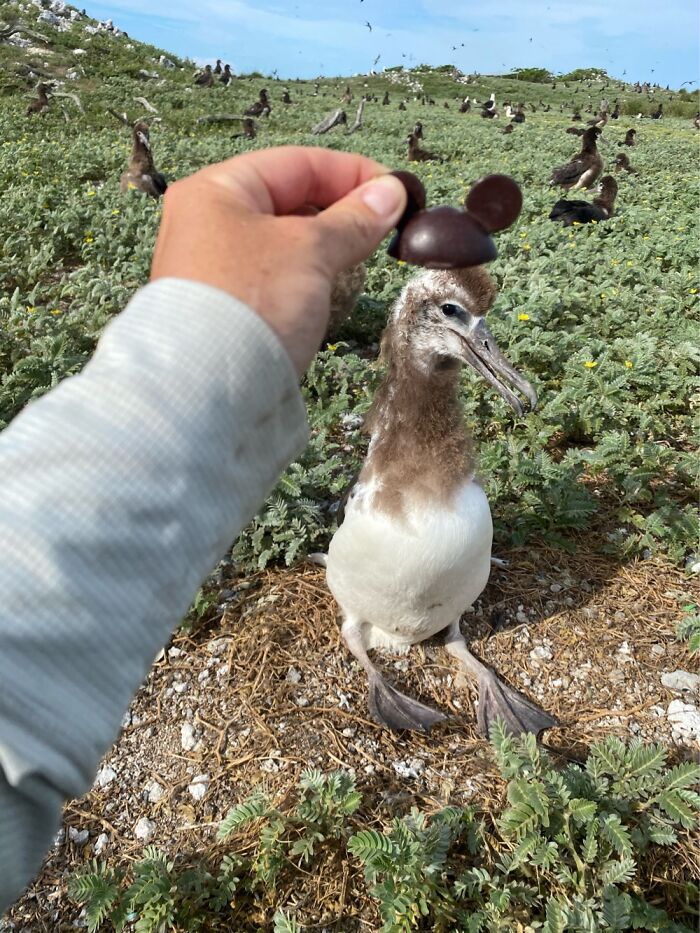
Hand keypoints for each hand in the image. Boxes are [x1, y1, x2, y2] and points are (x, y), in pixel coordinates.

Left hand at [150, 146, 406, 375]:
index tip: (396, 193)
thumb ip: (353, 220)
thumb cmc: (253, 302)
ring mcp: (212, 269)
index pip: (297, 164)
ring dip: (325, 250)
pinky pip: (273, 279)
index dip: (353, 174)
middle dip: (340, 214)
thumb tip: (391, 194)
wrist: (208, 389)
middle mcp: (207, 223)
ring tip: (358, 263)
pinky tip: (327, 294)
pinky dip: (305, 280)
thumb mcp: (311, 250)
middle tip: (384, 232)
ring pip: (283, 243)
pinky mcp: (224, 309)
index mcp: (217, 191)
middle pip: (288, 202)